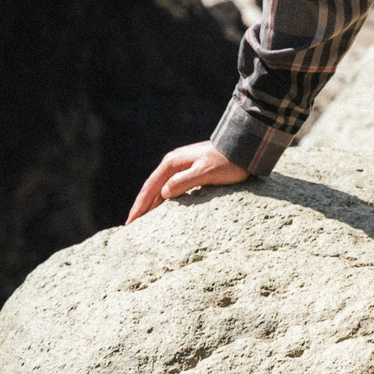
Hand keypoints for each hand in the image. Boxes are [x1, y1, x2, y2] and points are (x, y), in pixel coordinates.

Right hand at [127, 140, 249, 223]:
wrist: (242, 148)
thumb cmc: (226, 162)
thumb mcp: (205, 173)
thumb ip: (184, 182)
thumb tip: (163, 194)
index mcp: (172, 163)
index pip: (150, 188)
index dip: (139, 206)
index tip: (130, 223)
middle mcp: (173, 163)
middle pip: (151, 188)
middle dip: (141, 206)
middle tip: (130, 225)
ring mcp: (180, 167)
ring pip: (160, 189)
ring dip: (150, 204)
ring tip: (142, 221)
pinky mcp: (189, 171)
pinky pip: (170, 188)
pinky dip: (162, 200)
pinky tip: (162, 210)